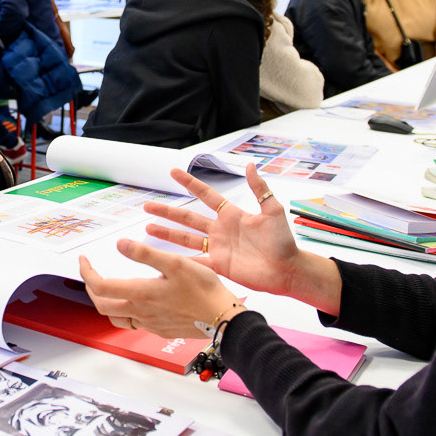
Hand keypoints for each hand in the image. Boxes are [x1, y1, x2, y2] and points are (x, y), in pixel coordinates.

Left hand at [78, 240, 240, 338]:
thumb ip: (146, 254)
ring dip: (106, 303)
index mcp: (141, 294)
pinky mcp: (160, 329)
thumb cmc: (204, 291)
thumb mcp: (175, 263)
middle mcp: (141, 312)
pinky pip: (134, 323)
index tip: (84, 261)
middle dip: (91, 289)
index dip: (87, 273)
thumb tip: (120, 245)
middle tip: (91, 274)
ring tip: (107, 289)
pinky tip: (135, 302)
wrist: (223, 319)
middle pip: (102, 305)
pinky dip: (125, 311)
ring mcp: (150, 323)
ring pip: (116, 317)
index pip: (101, 287)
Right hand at [143, 164, 340, 314]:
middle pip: (188, 217)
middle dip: (168, 211)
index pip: (206, 195)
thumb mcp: (273, 211)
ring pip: (186, 239)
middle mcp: (220, 230)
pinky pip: (195, 262)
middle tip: (147, 205)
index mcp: (231, 215)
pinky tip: (164, 258)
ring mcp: (217, 248)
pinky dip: (180, 261)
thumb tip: (250, 165)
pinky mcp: (219, 266)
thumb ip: (260, 189)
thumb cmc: (283, 241)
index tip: (173, 172)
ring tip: (148, 228)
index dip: (190, 184)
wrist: (287, 269)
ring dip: (167, 234)